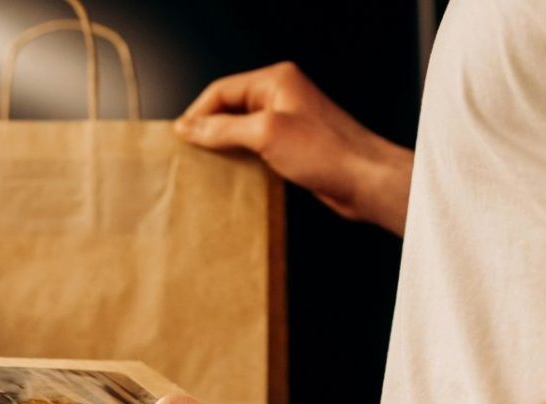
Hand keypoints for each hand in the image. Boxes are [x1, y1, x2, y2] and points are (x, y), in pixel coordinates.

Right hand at [174, 61, 412, 234]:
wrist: (364, 181)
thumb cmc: (328, 151)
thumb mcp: (266, 134)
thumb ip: (224, 129)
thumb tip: (190, 127)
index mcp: (276, 81)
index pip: (222, 89)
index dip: (198, 112)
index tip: (180, 136)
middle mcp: (281, 97)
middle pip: (230, 109)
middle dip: (209, 130)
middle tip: (190, 153)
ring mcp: (287, 123)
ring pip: (242, 131)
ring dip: (225, 147)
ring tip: (207, 166)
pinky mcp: (293, 147)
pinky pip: (256, 149)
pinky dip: (242, 160)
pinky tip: (232, 176)